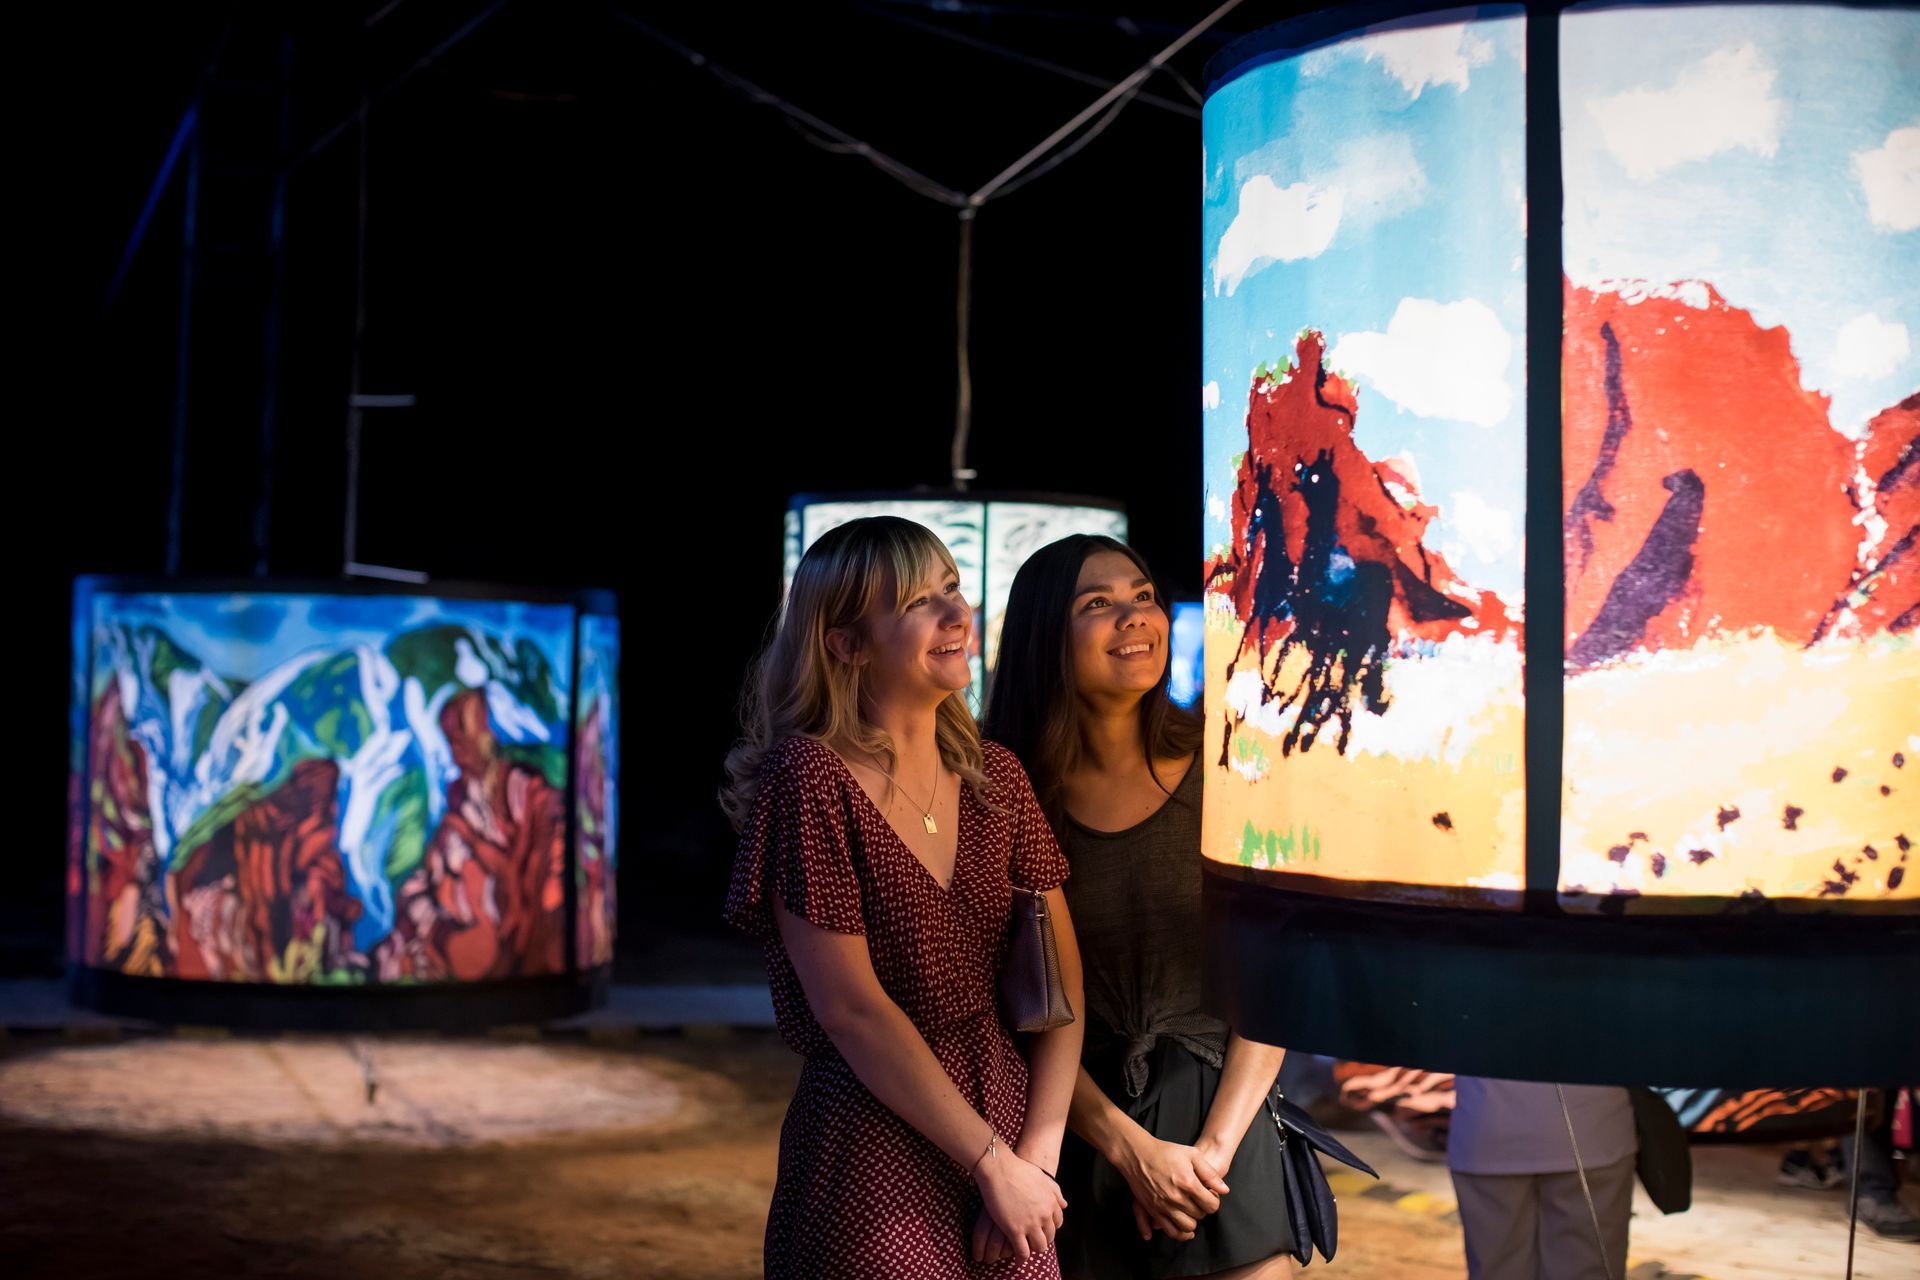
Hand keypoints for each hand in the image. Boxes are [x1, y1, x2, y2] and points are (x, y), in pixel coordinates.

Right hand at [974, 1144, 1066, 1261]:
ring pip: (1039, 1247)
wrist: (999, 1169)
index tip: (1041, 1229)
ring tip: (1025, 1249)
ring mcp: (1030, 1224)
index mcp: (1051, 1203)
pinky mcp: (1015, 1230)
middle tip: (1032, 1240)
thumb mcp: (1042, 1178)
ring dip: (1033, 1249)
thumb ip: (1055, 1192)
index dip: (1049, 1228)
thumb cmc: (1018, 1169)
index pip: (1057, 1223)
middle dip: (1042, 1239)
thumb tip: (1064, 1205)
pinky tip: (1017, 1257)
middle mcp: (1044, 1215)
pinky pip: (1023, 1252)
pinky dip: (1022, 1257)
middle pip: (1049, 1236)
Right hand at [1117, 1134, 1228, 1240]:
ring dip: (1193, 1221)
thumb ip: (1210, 1173)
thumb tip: (1224, 1190)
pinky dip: (1180, 1233)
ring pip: (1188, 1227)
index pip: (1211, 1205)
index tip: (1209, 1196)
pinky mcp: (1154, 1211)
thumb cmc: (1165, 1151)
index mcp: (1188, 1183)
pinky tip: (1183, 1228)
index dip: (1214, 1201)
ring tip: (1191, 1211)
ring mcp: (1164, 1206)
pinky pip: (1171, 1231)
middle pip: (1200, 1215)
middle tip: (1198, 1200)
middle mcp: (1176, 1197)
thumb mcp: (1192, 1154)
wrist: (1137, 1155)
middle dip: (1203, 1209)